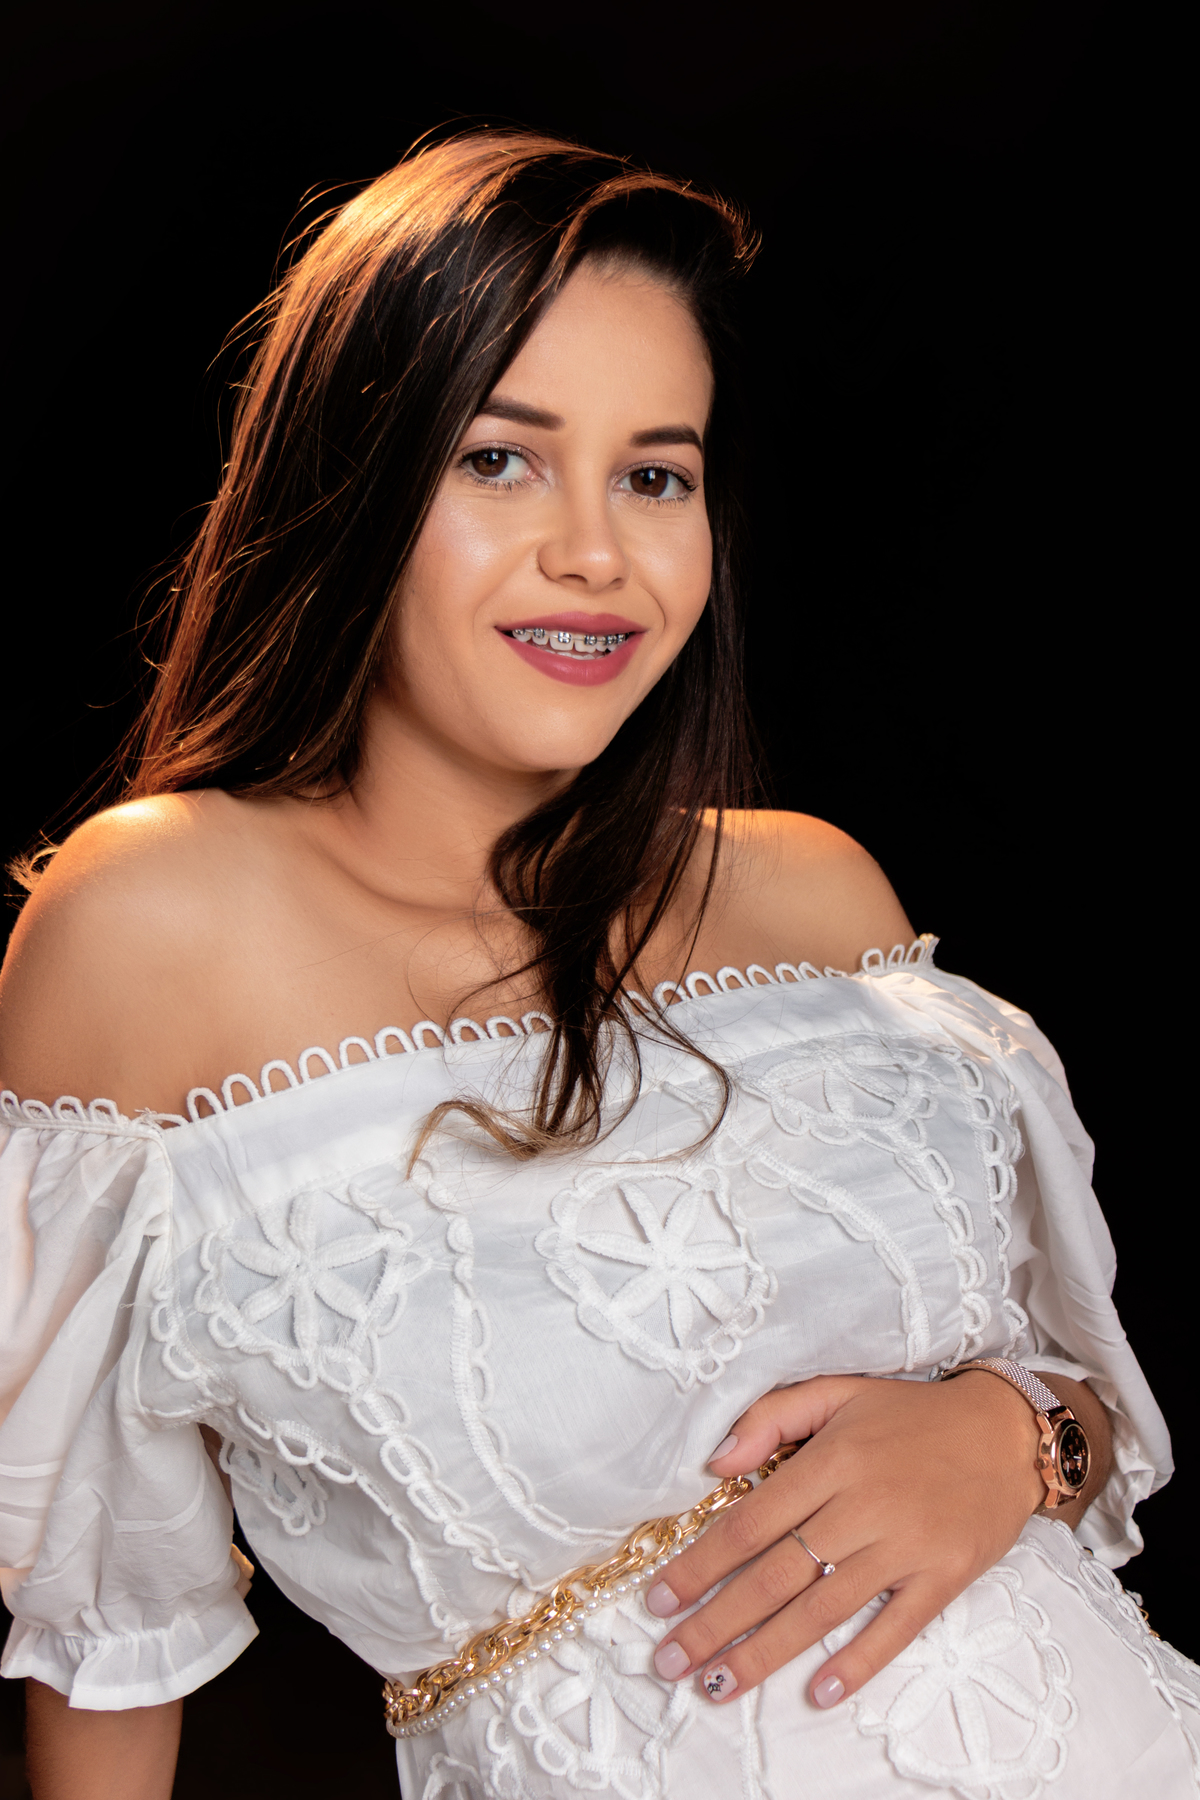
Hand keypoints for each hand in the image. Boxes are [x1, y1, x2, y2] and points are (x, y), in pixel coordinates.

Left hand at [643, 1371, 1056, 1709]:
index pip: (750, 1523)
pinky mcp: (943, 1578)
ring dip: (766, 1653)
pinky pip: (894, 1630)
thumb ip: (771, 1418)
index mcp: (831, 1460)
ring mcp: (904, 1546)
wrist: (1005, 1431)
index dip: (700, 1565)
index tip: (658, 1599)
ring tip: (718, 1686)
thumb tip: (715, 1464)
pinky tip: (818, 1692)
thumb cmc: (911, 1413)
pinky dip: (856, 1664)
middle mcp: (863, 1506)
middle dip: (716, 1623)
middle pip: (776, 1576)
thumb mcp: (838, 1391)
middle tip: (670, 1661)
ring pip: (823, 1611)